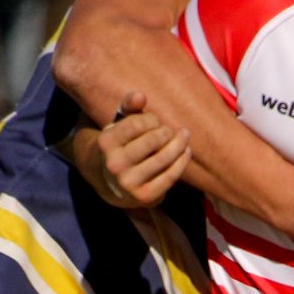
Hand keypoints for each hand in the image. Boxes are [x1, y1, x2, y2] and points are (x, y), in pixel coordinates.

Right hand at [92, 92, 189, 207]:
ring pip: (163, 158)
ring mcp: (129, 182)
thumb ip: (129, 106)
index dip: (153, 119)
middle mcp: (114, 164)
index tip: (155, 122)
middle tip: (169, 131)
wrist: (112, 183)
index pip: (138, 123)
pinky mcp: (145, 197)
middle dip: (166, 132)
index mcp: (106, 142)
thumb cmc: (121, 145)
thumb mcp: (119, 124)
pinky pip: (170, 176)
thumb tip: (140, 96)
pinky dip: (182, 161)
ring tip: (184, 136)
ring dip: (179, 144)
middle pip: (153, 140)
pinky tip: (186, 151)